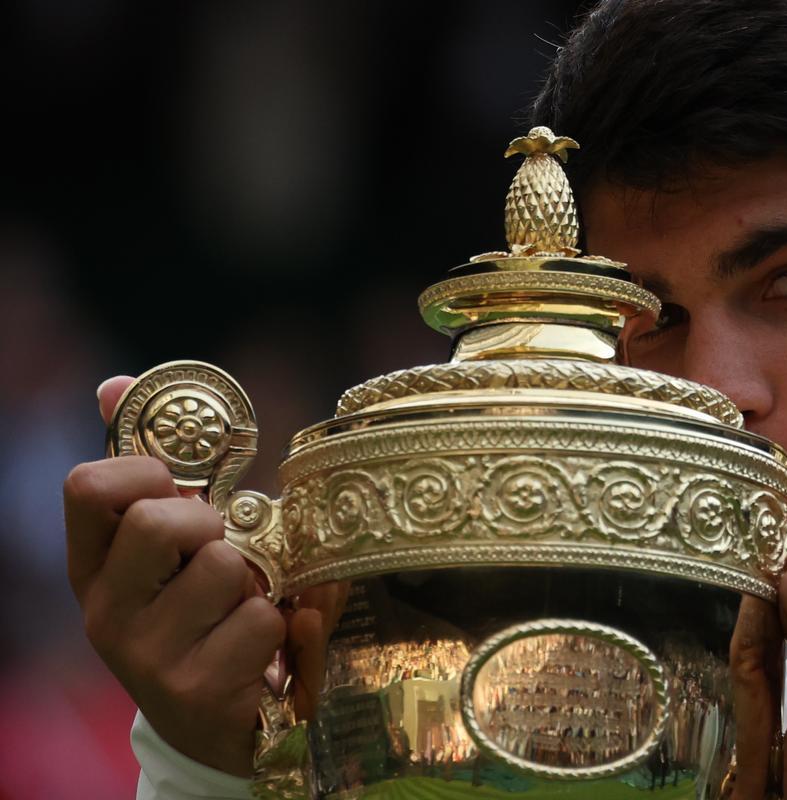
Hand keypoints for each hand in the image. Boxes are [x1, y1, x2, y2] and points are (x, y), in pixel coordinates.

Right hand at [63, 376, 285, 775]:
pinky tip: (268, 648)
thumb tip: (114, 384)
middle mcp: (106, 613)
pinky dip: (285, 625)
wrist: (216, 726)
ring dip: (258, 581)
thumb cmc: (199, 614)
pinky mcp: (197, 692)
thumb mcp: (169, 550)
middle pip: (162, 520)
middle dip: (213, 524)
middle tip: (224, 553)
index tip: (179, 488)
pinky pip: (265, 619)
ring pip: (227, 567)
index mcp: (93, 568)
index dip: (146, 470)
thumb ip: (151, 473)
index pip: (88, 486)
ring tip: (247, 607)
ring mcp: (146, 658)